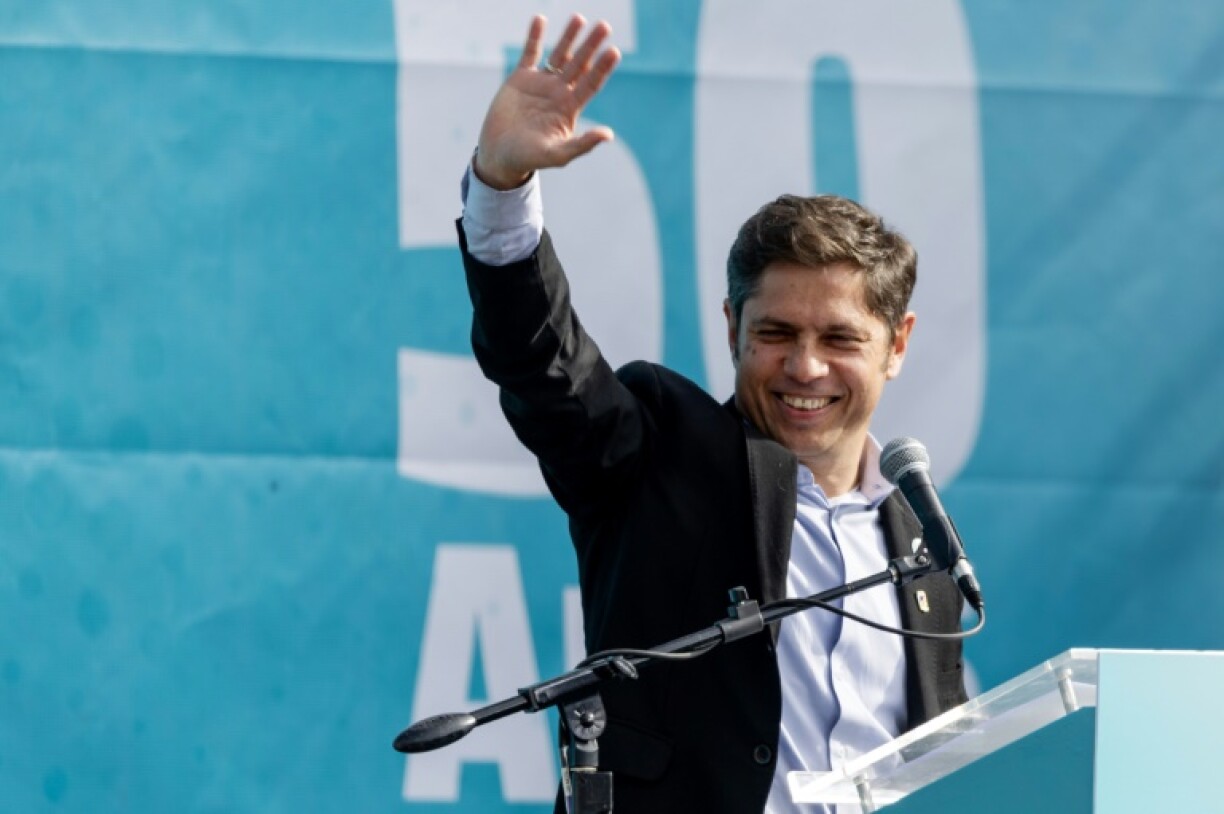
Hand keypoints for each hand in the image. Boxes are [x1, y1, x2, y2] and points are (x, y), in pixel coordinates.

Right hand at [474, 14, 621, 189]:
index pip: (591, 83)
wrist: (500, 156)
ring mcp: (540, 84)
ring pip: (558, 55)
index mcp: (569, 108)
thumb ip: (582, 144)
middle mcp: (559, 93)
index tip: (614, 51)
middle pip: (579, 64)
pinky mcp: (520, 79)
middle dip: (591, 46)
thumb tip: (608, 135)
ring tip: (579, 18)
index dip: (602, 68)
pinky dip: (535, 36)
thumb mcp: (558, 155)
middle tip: (604, 26)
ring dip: (569, 37)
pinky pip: (530, 53)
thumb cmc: (530, 159)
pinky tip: (540, 19)